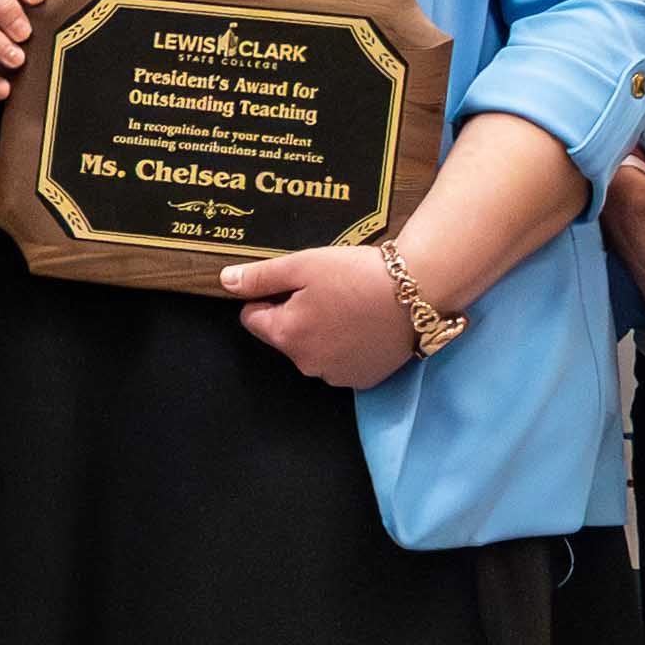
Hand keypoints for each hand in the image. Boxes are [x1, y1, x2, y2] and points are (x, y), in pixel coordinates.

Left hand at [227, 242, 422, 391]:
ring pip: (313, 350)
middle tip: (329, 290)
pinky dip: (347, 346)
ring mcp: (335, 376)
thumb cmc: (357, 274)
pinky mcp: (363, 379)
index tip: (297, 283)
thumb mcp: (303, 265)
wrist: (418, 291)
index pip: (253, 318)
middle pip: (285, 335)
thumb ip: (260, 277)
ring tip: (350, 305)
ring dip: (322, 331)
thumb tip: (225, 282)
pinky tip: (365, 325)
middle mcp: (305, 363)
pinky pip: (341, 362)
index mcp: (285, 335)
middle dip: (297, 314)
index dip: (270, 296)